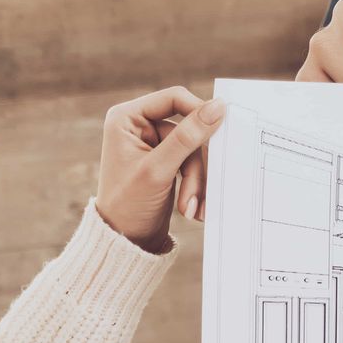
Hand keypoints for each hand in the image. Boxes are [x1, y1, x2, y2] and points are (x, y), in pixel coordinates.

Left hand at [94, 86, 225, 251]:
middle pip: (188, 128)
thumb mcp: (159, 170)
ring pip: (193, 149)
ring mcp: (153, 144)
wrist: (123, 244)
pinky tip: (192, 207)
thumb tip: (218, 106)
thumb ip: (188, 137)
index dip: (198, 111)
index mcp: (127, 118)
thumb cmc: (128, 206)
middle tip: (197, 191)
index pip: (174, 99)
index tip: (220, 130)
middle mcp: (138, 126)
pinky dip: (195, 184)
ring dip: (197, 180)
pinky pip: (191, 163)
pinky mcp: (165, 162)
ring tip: (191, 208)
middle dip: (195, 164)